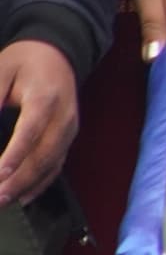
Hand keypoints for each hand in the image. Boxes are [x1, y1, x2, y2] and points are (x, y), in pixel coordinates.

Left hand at [0, 38, 74, 205]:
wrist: (57, 52)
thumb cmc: (24, 61)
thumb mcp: (1, 71)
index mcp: (46, 98)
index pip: (31, 131)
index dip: (15, 155)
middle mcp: (64, 117)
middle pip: (44, 154)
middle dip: (19, 180)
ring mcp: (70, 129)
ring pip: (52, 164)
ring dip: (28, 187)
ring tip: (3, 202)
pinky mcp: (69, 137)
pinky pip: (57, 165)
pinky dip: (40, 184)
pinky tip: (23, 197)